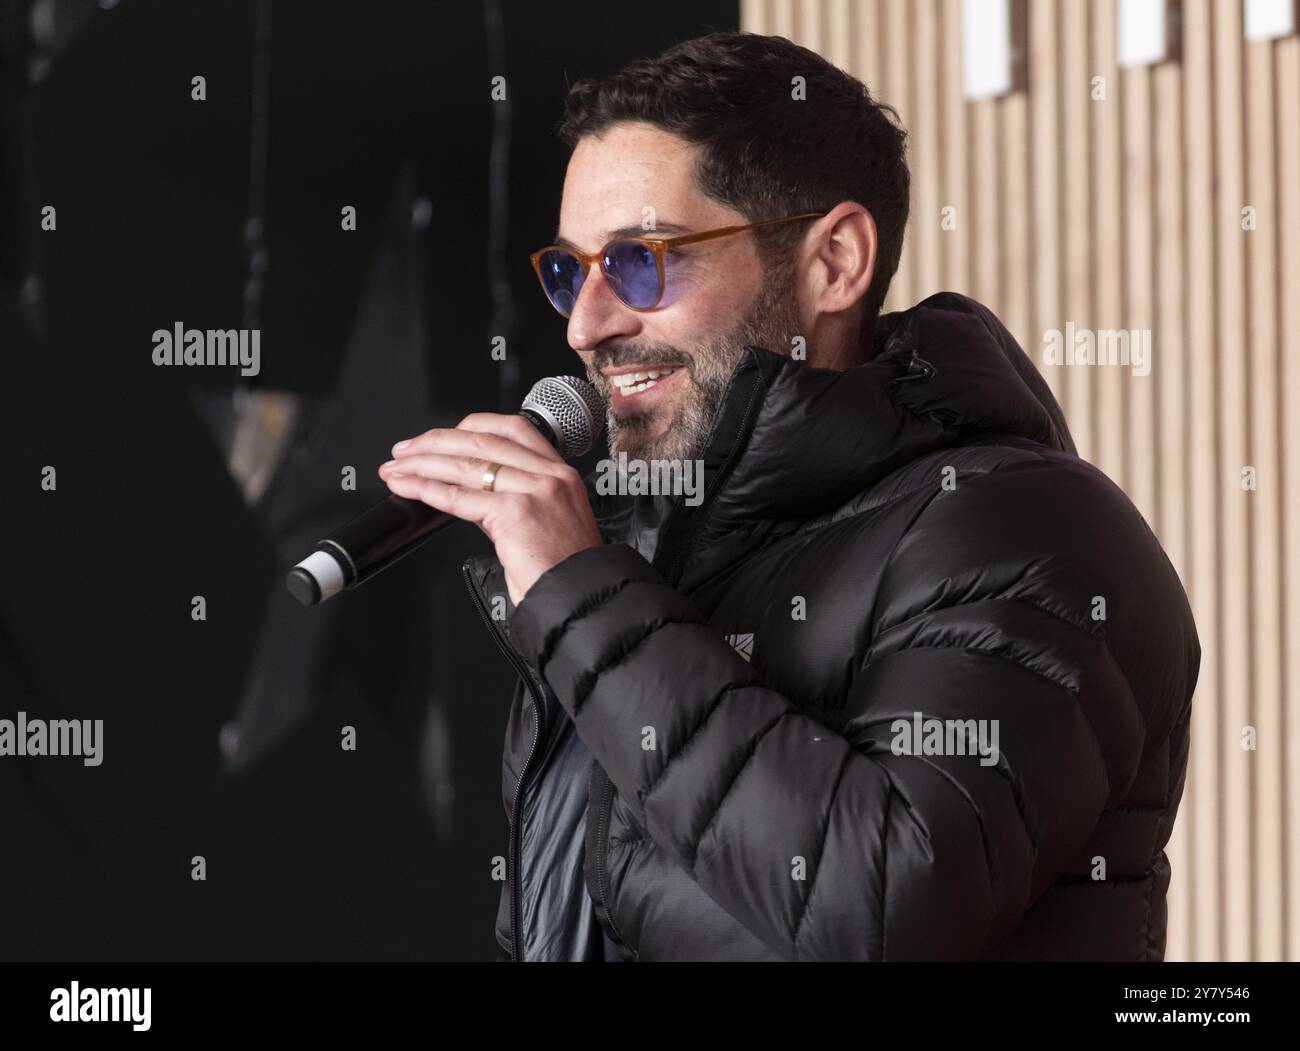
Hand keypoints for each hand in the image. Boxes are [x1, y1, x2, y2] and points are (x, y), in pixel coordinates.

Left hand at [378, 413, 602, 604]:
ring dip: (423, 464)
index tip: (444, 435)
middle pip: (482, 441)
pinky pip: (459, 496)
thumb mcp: (549, 522)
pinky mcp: (516, 513)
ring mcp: (534, 492)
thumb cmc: (566, 572)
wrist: (584, 599)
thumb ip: (516, 500)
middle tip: (405, 450)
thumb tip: (472, 494)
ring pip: (466, 465)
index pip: (513, 429)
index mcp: (562, 473)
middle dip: (435, 442)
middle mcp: (551, 476)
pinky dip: (427, 489)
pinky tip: (409, 487)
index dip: (471, 426)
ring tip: (397, 469)